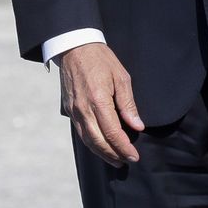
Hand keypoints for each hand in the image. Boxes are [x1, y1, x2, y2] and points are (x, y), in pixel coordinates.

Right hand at [57, 43, 143, 166]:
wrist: (74, 46)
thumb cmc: (100, 59)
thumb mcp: (120, 76)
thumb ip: (128, 103)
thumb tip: (137, 125)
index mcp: (99, 100)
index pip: (112, 133)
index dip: (124, 148)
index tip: (134, 156)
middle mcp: (84, 109)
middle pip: (99, 142)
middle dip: (114, 155)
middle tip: (127, 160)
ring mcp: (75, 111)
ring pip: (88, 140)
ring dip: (102, 153)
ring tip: (116, 159)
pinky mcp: (70, 110)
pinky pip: (81, 133)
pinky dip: (92, 143)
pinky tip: (101, 146)